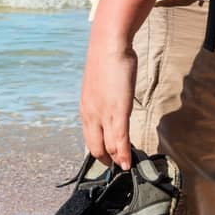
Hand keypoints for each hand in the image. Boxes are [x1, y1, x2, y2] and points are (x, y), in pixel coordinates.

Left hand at [81, 31, 137, 168]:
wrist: (109, 45)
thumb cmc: (107, 63)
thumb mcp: (99, 87)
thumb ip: (101, 101)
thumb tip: (108, 109)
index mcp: (85, 110)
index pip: (89, 139)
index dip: (98, 153)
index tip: (108, 160)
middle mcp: (90, 115)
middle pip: (96, 147)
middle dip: (106, 160)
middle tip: (117, 168)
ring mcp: (103, 114)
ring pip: (109, 145)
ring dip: (117, 159)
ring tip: (124, 168)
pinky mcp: (118, 110)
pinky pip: (120, 138)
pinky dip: (124, 153)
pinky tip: (128, 163)